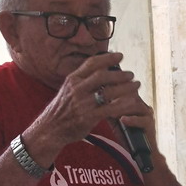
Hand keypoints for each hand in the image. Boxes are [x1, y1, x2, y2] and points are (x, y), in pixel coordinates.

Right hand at [26, 51, 149, 157]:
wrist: (50, 130)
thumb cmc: (62, 111)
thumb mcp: (68, 91)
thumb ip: (82, 81)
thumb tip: (99, 72)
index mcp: (72, 80)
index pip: (91, 63)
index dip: (107, 57)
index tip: (120, 55)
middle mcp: (77, 89)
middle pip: (102, 75)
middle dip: (119, 73)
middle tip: (131, 74)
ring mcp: (82, 103)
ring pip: (108, 91)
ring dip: (125, 87)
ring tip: (136, 85)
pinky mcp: (88, 117)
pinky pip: (110, 109)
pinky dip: (123, 105)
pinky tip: (133, 103)